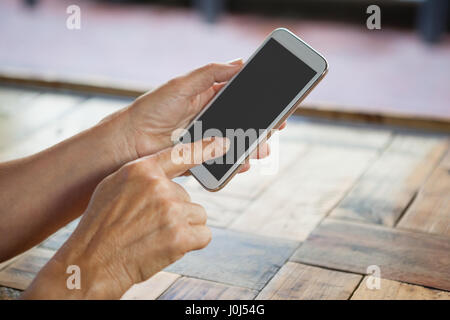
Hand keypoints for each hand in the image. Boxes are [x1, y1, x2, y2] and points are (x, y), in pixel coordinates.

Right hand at [21, 137, 228, 299]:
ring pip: (198, 215)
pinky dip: (192, 243)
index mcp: (142, 170)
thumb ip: (142, 176)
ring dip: (184, 227)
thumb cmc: (101, 226)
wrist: (93, 262)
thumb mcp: (114, 187)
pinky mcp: (180, 236)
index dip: (205, 148)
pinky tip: (169, 247)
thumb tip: (166, 176)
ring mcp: (171, 211)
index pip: (181, 154)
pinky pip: (204, 235)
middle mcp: (159, 187)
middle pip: (187, 197)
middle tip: (150, 226)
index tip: (224, 143)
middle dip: (175, 212)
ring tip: (157, 237)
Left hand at [120, 60, 285, 173]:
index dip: (260, 100)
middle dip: (261, 127)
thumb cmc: (152, 109)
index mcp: (208, 97)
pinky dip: (235, 164)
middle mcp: (210, 119)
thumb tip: (240, 63)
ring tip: (260, 150)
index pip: (240, 96)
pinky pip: (223, 162)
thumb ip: (211, 73)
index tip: (278, 105)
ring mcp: (207, 140)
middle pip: (243, 122)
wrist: (130, 142)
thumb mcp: (182, 84)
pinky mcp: (201, 158)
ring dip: (252, 147)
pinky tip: (242, 164)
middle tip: (275, 129)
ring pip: (237, 143)